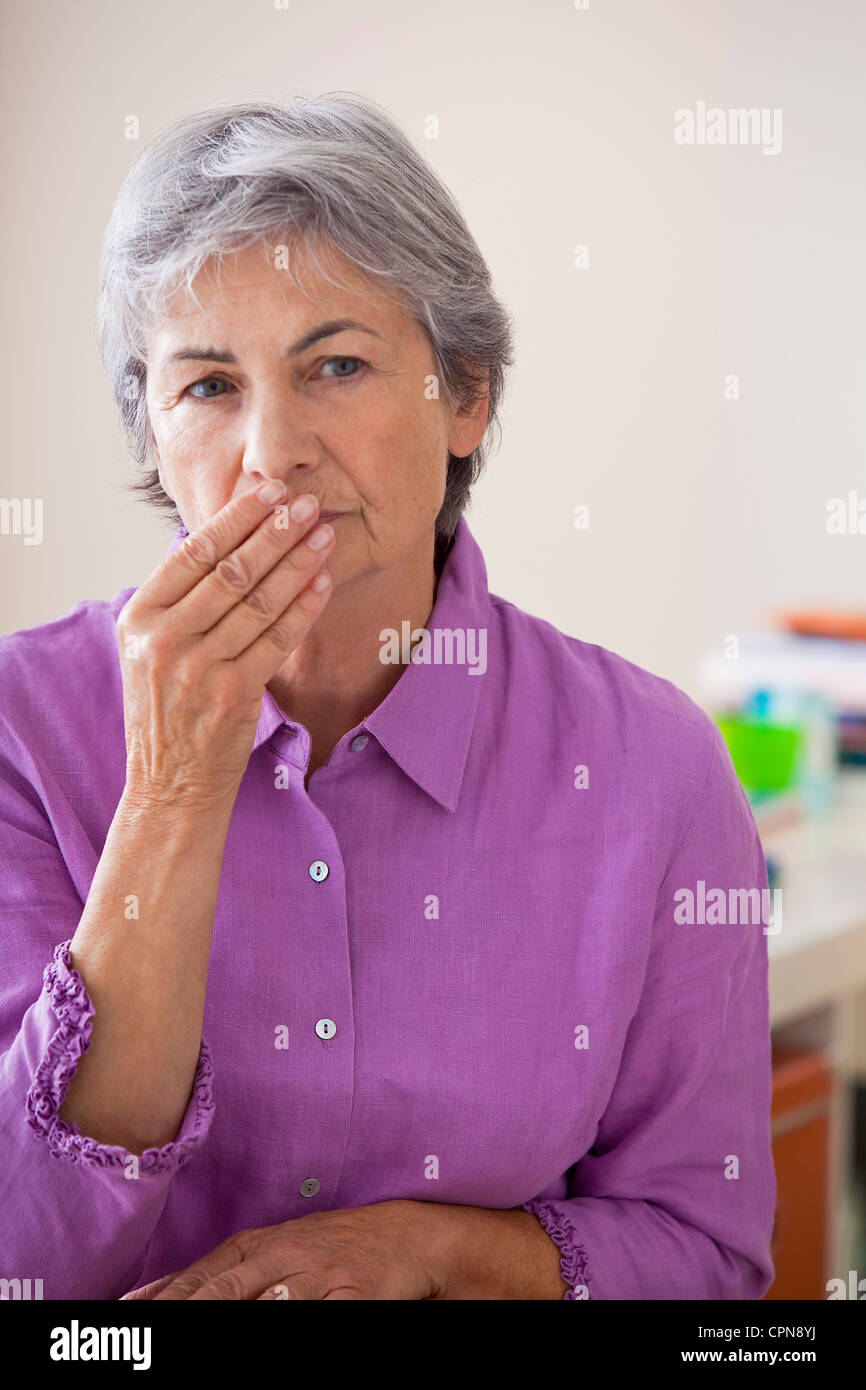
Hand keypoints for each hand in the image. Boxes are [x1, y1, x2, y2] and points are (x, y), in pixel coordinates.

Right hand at [116, 481, 334, 811]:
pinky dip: (304, 607)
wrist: (169, 786)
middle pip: (230, 570)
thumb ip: (178, 601)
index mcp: (138, 618)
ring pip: (258, 600)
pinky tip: (323, 582)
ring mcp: (198, 667)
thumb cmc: (168, 713)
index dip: (236, 518)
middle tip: (307, 502)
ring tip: (324, 534)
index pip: (192, 552)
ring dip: (297, 562)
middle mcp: (163, 639)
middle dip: (274, 531)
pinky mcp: (233, 694)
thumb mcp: (150, 650)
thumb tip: (220, 538)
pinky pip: (278, 639)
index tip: (269, 492)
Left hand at [119, 1200, 450, 1300]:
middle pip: (224, 1291)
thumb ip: (215, 1274)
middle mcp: (283, 1255)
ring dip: (232, 1313)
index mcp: (257, 1245)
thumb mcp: (270, 1251)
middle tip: (151, 1331)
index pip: (200, 1277)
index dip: (164, 1298)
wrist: (405, 1237)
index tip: (126, 1317)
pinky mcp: (353, 1295)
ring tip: (194, 1328)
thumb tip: (147, 1296)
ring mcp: (318, 1275)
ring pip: (269, 1303)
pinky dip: (293, 1315)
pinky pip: (320, 1314)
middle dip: (186, 1310)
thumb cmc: (327, 1249)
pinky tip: (280, 1316)